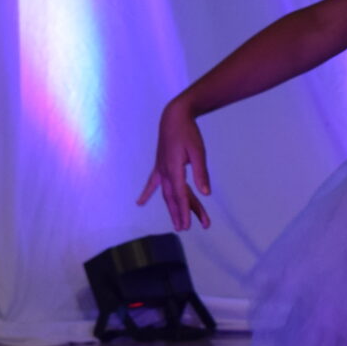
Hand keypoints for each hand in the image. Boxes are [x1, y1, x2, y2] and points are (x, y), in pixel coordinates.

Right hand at [137, 101, 213, 228]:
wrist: (174, 116)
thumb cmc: (188, 132)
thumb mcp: (198, 151)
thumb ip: (201, 173)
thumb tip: (206, 193)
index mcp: (174, 169)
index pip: (180, 195)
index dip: (184, 212)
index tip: (187, 227)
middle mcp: (165, 172)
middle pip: (174, 197)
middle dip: (180, 214)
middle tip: (185, 229)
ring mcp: (161, 169)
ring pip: (167, 193)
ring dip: (173, 208)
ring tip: (178, 224)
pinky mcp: (160, 165)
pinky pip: (153, 183)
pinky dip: (147, 193)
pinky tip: (140, 202)